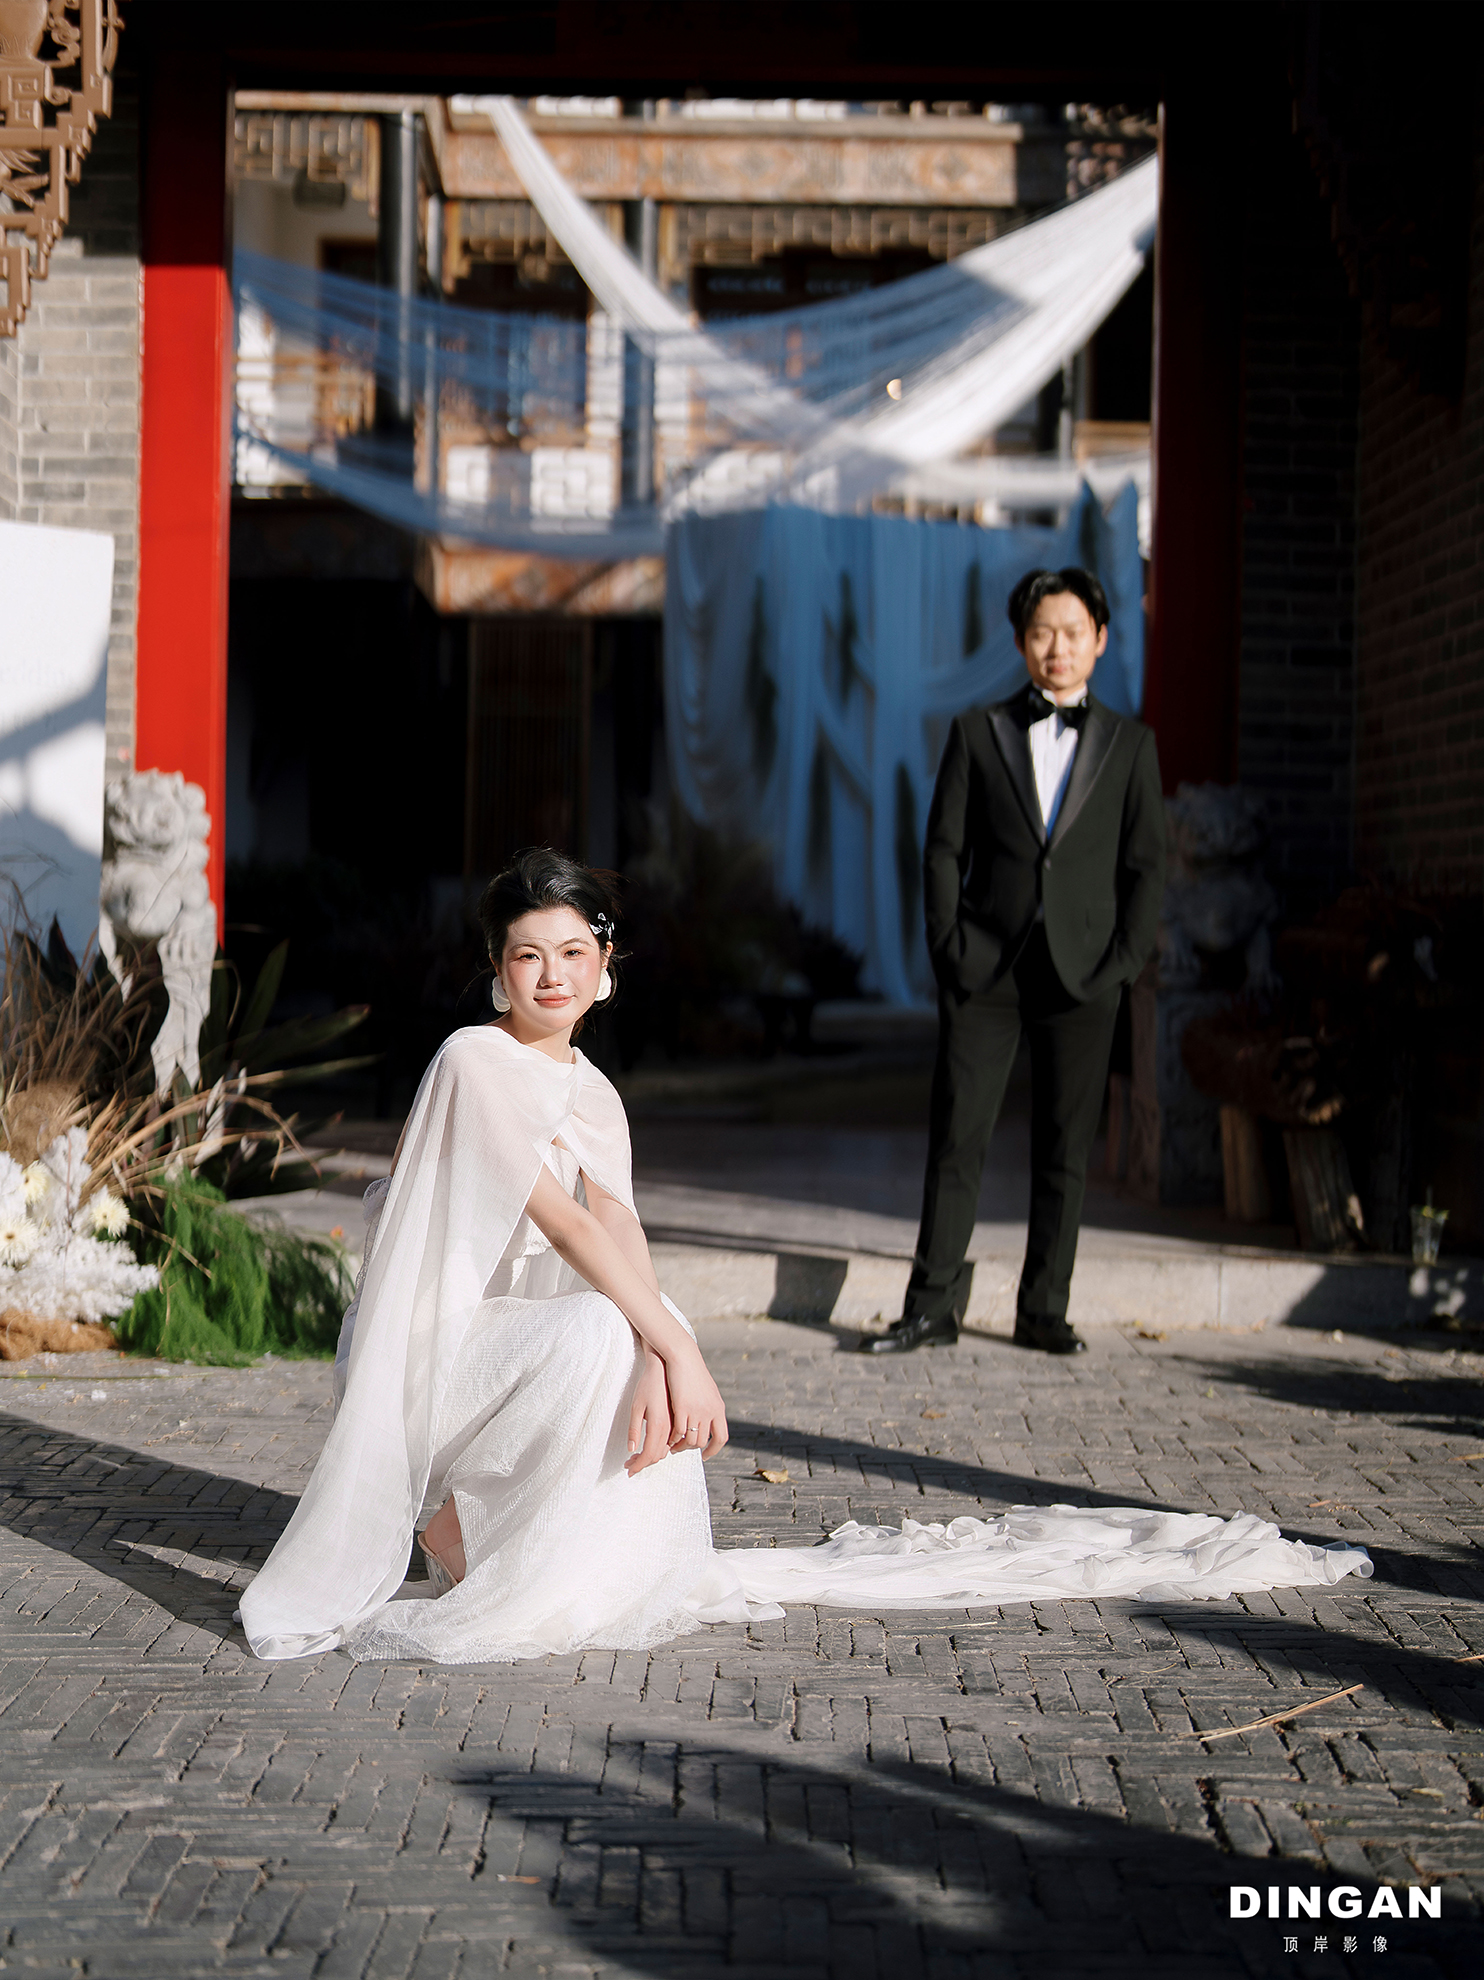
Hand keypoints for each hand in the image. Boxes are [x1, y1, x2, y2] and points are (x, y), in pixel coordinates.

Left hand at [625, 1349, 672, 1476]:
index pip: (648, 1455)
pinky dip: (659, 1449)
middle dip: (642, 1463)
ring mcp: (675, 1425)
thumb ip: (634, 1429)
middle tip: (628, 1464)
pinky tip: (648, 1445)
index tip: (628, 1471)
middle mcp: (670, 1428)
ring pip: (664, 1450)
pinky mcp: (678, 1421)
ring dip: (651, 1457)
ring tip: (635, 1457)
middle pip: (657, 1455)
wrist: (665, 1368)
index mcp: (658, 1424)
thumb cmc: (647, 1385)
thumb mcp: (636, 1406)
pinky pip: (670, 1442)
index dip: (638, 1466)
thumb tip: (631, 1449)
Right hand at [664, 1349, 728, 1458]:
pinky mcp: (682, 1409)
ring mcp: (696, 1411)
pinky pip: (678, 1432)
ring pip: (690, 1439)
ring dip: (681, 1446)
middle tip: (681, 1448)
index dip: (714, 1450)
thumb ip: (711, 1407)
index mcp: (718, 1409)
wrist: (684, 1358)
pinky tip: (668, 1438)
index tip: (705, 1455)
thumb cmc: (694, 1373)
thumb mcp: (708, 1391)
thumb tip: (712, 1418)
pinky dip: (673, 1438)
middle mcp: (710, 1413)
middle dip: (691, 1448)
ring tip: (673, 1446)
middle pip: (702, 1441)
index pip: (721, 1437)